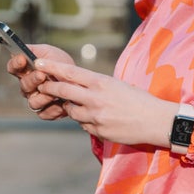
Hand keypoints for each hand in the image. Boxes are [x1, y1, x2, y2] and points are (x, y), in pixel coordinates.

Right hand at [6, 44, 71, 119]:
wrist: (78, 79)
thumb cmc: (61, 63)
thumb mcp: (49, 52)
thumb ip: (35, 51)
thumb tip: (23, 50)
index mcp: (26, 70)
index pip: (13, 67)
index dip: (15, 64)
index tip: (22, 59)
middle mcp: (28, 86)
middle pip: (23, 85)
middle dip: (32, 79)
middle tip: (41, 75)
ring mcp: (36, 99)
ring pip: (32, 102)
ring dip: (43, 96)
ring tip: (53, 92)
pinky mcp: (46, 111)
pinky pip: (44, 113)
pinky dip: (53, 109)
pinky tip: (61, 103)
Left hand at [34, 58, 176, 147]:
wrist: (155, 121)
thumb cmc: (139, 100)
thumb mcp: (117, 85)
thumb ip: (96, 85)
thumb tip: (77, 86)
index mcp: (101, 82)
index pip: (70, 72)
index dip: (51, 67)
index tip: (37, 63)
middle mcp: (95, 98)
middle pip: (62, 91)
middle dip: (49, 88)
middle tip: (42, 86)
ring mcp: (95, 116)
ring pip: (71, 111)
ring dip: (72, 107)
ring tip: (86, 105)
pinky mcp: (98, 131)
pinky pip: (83, 125)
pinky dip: (86, 121)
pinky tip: (100, 119)